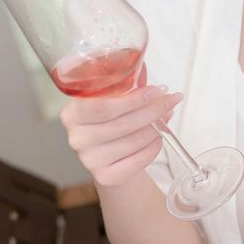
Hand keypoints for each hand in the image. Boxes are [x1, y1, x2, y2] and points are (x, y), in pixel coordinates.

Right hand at [58, 61, 183, 187]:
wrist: (107, 158)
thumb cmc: (110, 122)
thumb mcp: (110, 100)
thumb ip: (123, 85)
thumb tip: (142, 67)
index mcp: (72, 113)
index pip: (104, 106)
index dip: (134, 99)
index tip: (157, 91)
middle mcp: (77, 138)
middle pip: (122, 124)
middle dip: (152, 111)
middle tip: (170, 101)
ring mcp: (89, 160)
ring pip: (133, 142)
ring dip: (156, 128)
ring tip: (167, 117)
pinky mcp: (105, 177)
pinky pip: (138, 160)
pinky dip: (153, 147)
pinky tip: (158, 138)